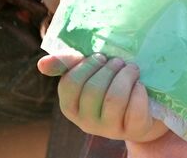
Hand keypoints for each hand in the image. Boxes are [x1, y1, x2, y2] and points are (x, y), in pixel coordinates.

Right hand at [37, 53, 167, 142]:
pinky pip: (134, 107)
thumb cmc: (113, 84)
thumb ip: (69, 64)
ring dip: (126, 76)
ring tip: (132, 69)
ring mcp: (109, 129)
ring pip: (114, 97)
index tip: (101, 57)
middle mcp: (86, 122)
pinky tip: (140, 85)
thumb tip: (41, 64)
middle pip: (93, 89)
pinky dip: (139, 90)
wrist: (145, 110)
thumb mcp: (92, 72)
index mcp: (71, 107)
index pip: (70, 83)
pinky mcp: (133, 130)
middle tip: (119, 62)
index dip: (88, 65)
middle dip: (110, 68)